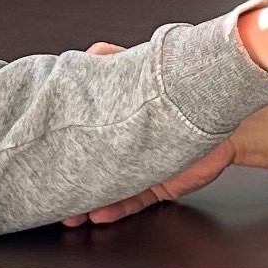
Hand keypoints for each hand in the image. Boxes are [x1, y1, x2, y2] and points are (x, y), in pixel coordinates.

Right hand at [62, 39, 231, 221]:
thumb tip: (89, 54)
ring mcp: (141, 170)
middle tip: (56, 198)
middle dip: (73, 188)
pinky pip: (136, 200)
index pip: (83, 143)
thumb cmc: (180, 88)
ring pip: (110, 193)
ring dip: (90, 204)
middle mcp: (125, 150)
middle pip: (93, 173)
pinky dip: (118, 208)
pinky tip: (102, 213)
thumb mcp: (138, 68)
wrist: (221, 108)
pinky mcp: (160, 186)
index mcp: (113, 125)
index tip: (46, 162)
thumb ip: (111, 60)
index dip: (65, 154)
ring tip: (74, 213)